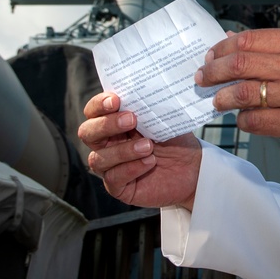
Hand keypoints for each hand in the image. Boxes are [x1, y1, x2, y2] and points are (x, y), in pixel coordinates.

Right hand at [78, 92, 200, 210]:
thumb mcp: (162, 119)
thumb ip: (147, 107)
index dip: (99, 105)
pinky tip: (149, 162)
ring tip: (148, 146)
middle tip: (131, 119)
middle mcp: (107, 144)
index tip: (115, 100)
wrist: (192, 167)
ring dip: (123, 150)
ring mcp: (110, 166)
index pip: (93, 111)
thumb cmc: (174, 140)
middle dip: (107, 125)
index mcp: (113, 123)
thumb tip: (141, 92)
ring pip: (98, 158)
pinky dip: (131, 168)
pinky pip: (113, 178)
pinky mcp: (119, 186)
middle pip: (87, 133)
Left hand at [196, 29, 279, 150]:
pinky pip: (255, 121)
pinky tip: (243, 118)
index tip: (210, 56)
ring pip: (243, 93)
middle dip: (213, 71)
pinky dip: (242, 120)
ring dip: (222, 97)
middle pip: (240, 64)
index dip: (222, 48)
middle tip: (202, 77)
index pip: (248, 40)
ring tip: (217, 100)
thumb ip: (272, 46)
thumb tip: (231, 39)